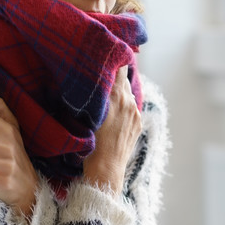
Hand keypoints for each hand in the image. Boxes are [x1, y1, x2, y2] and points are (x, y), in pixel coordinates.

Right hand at [83, 66, 142, 194]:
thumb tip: (92, 80)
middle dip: (114, 75)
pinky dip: (124, 105)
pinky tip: (113, 112)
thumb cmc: (90, 143)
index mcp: (116, 96)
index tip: (107, 55)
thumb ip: (94, 95)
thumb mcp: (87, 115)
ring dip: (119, 92)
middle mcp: (129, 101)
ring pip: (128, 93)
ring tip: (107, 95)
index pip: (120, 67)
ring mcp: (135, 113)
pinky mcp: (138, 123)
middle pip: (124, 78)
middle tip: (102, 73)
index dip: (115, 58)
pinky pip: (131, 106)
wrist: (105, 169)